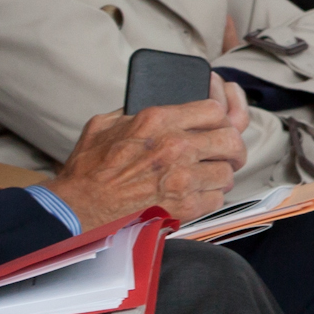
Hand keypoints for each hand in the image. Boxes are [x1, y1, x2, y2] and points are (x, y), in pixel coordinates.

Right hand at [44, 89, 248, 227]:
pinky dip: (211, 196)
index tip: (217, 124)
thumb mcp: (106, 123)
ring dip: (221, 173)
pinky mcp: (184, 206)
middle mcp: (175, 146)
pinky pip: (217, 198)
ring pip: (228, 171)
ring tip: (210, 175)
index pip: (214, 109)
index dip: (220, 116)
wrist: (80, 206)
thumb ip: (135, 111)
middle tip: (228, 151)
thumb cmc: (90, 169)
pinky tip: (199, 193)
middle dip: (232, 145)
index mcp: (158, 120)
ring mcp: (182, 178)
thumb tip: (152, 106)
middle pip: (231, 139)